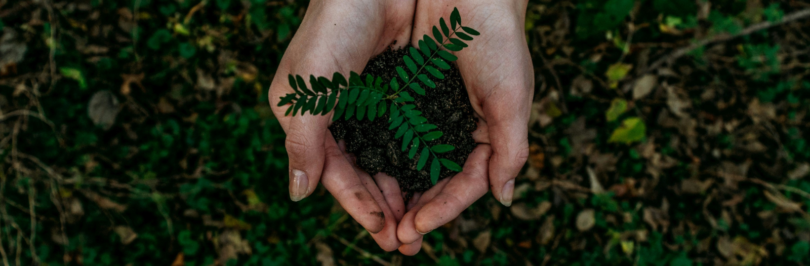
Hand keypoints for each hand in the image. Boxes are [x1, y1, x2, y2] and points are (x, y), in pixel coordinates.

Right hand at [268, 0, 414, 250]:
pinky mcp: (404, 90)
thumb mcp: (307, 88)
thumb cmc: (333, 27)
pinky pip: (412, 136)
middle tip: (406, 242)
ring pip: (390, 160)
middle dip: (384, 209)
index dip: (357, 205)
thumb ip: (304, 142)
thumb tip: (299, 195)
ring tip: (421, 223)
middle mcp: (344, 116)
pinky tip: (435, 183)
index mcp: (313, 118)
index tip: (382, 232)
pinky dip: (421, 162)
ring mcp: (375, 104)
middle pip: (365, 174)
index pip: (336, 173)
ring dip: (404, 193)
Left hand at [396, 0, 532, 252]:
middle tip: (396, 238)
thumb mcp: (511, 98)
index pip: (468, 183)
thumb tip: (504, 199)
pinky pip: (395, 134)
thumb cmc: (498, 40)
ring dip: (399, 192)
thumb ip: (510, 150)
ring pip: (414, 164)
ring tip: (380, 219)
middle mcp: (460, 128)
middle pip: (438, 181)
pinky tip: (368, 176)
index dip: (445, 208)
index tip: (417, 227)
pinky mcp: (410, 96)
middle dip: (419, 210)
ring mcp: (434, 113)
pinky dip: (384, 157)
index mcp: (490, 133)